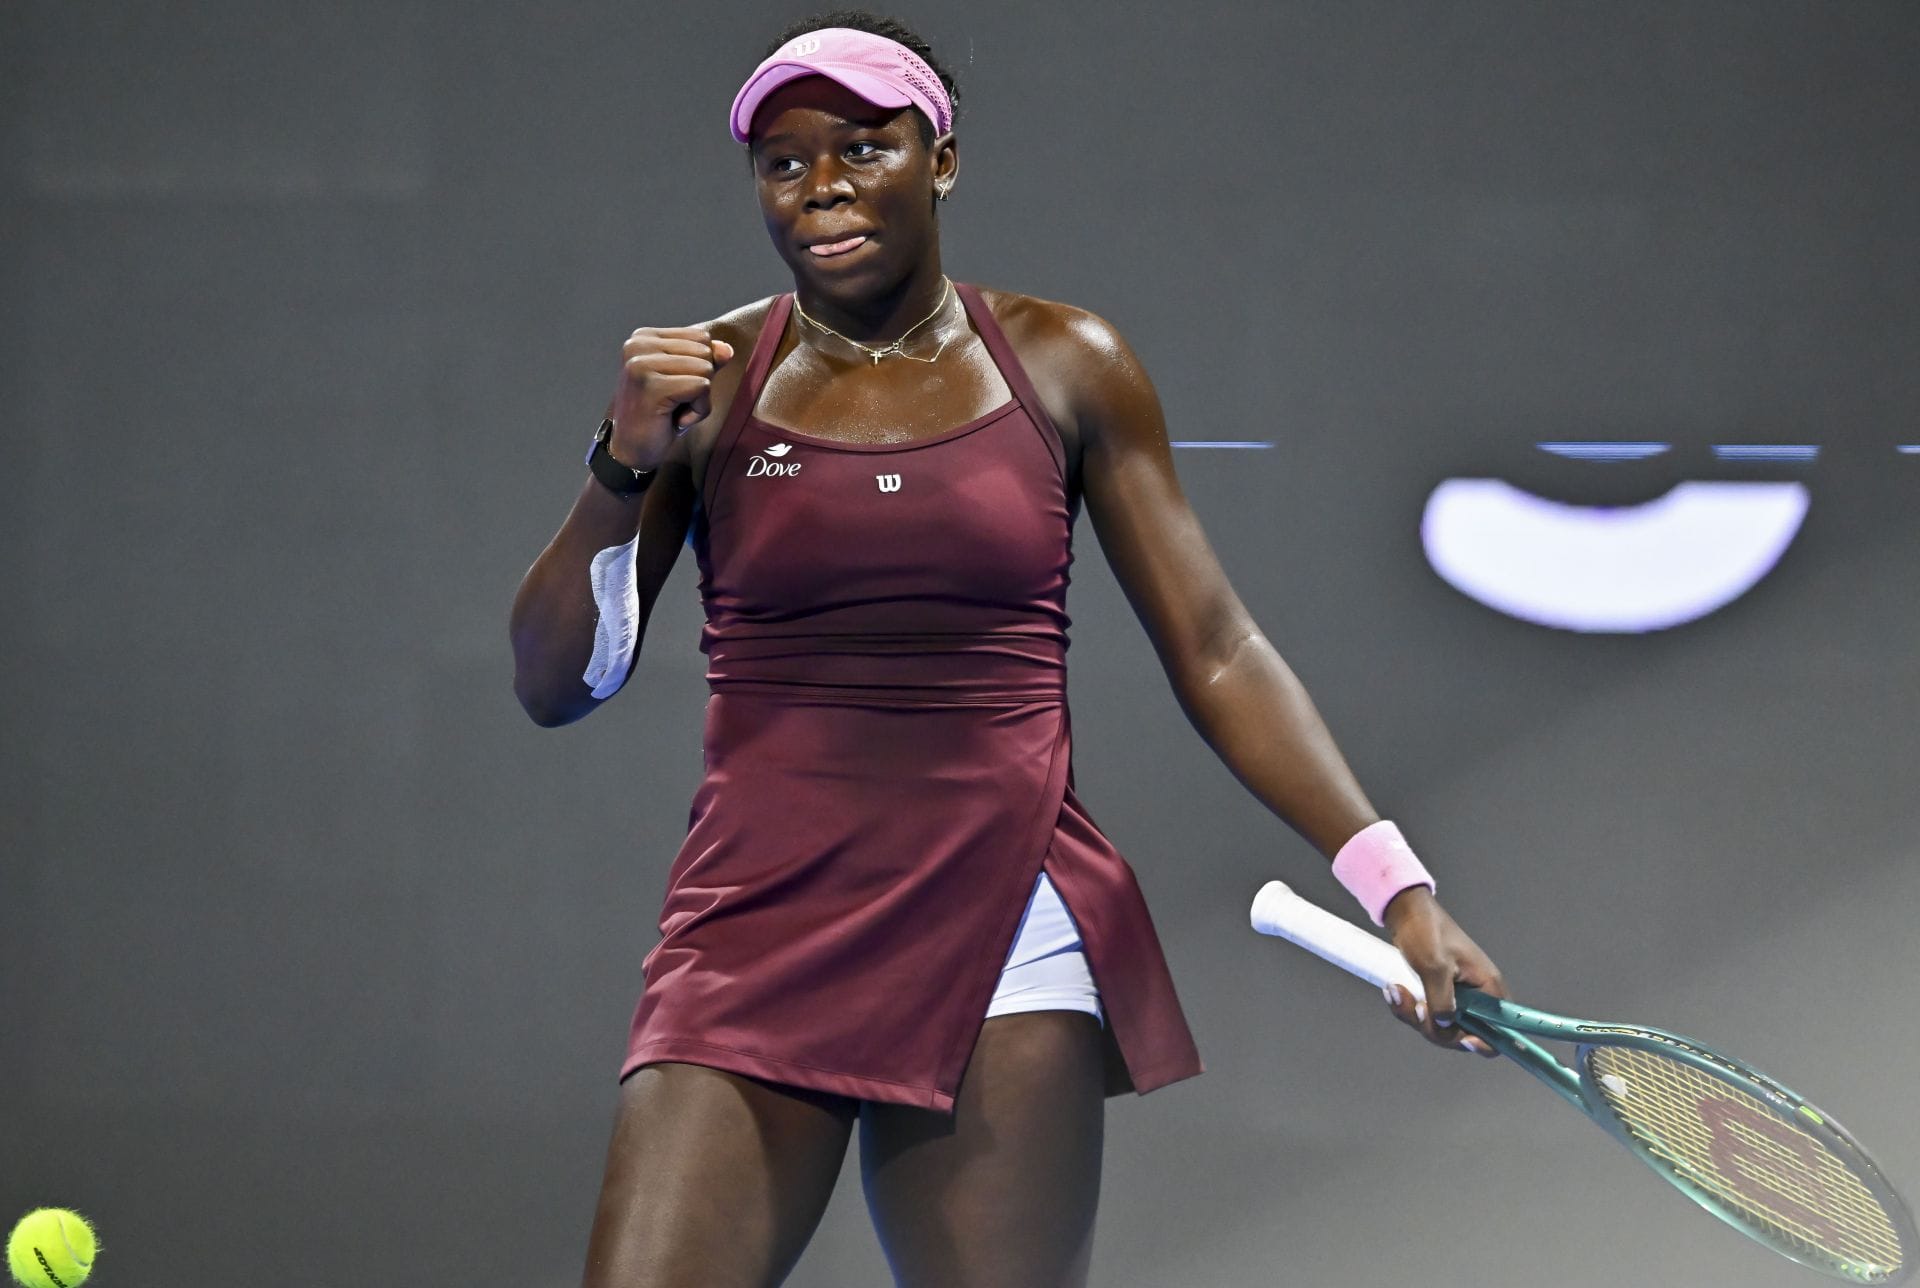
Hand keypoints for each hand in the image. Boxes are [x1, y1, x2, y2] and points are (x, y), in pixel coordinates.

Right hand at [608, 327, 736, 470]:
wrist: (633, 448)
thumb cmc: (660, 413)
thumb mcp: (687, 379)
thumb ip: (706, 359)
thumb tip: (727, 349)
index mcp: (644, 337)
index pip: (701, 337)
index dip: (698, 367)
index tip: (672, 387)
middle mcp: (638, 345)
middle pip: (705, 352)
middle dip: (699, 383)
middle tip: (672, 401)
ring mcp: (642, 364)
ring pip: (705, 369)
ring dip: (698, 399)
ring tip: (671, 410)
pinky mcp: (652, 386)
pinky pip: (701, 388)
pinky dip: (696, 411)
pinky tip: (672, 419)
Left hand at [1379, 887, 1504, 1058]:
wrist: (1406, 913)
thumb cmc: (1426, 931)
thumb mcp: (1434, 966)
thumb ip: (1442, 1000)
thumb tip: (1445, 1025)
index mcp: (1487, 987)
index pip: (1499, 1029)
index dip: (1485, 1042)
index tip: (1464, 1040)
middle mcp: (1477, 996)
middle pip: (1463, 1034)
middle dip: (1434, 1027)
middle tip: (1415, 1009)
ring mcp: (1457, 996)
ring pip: (1440, 1026)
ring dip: (1414, 1016)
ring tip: (1396, 991)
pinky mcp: (1439, 994)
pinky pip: (1426, 1015)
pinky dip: (1408, 1007)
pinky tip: (1394, 991)